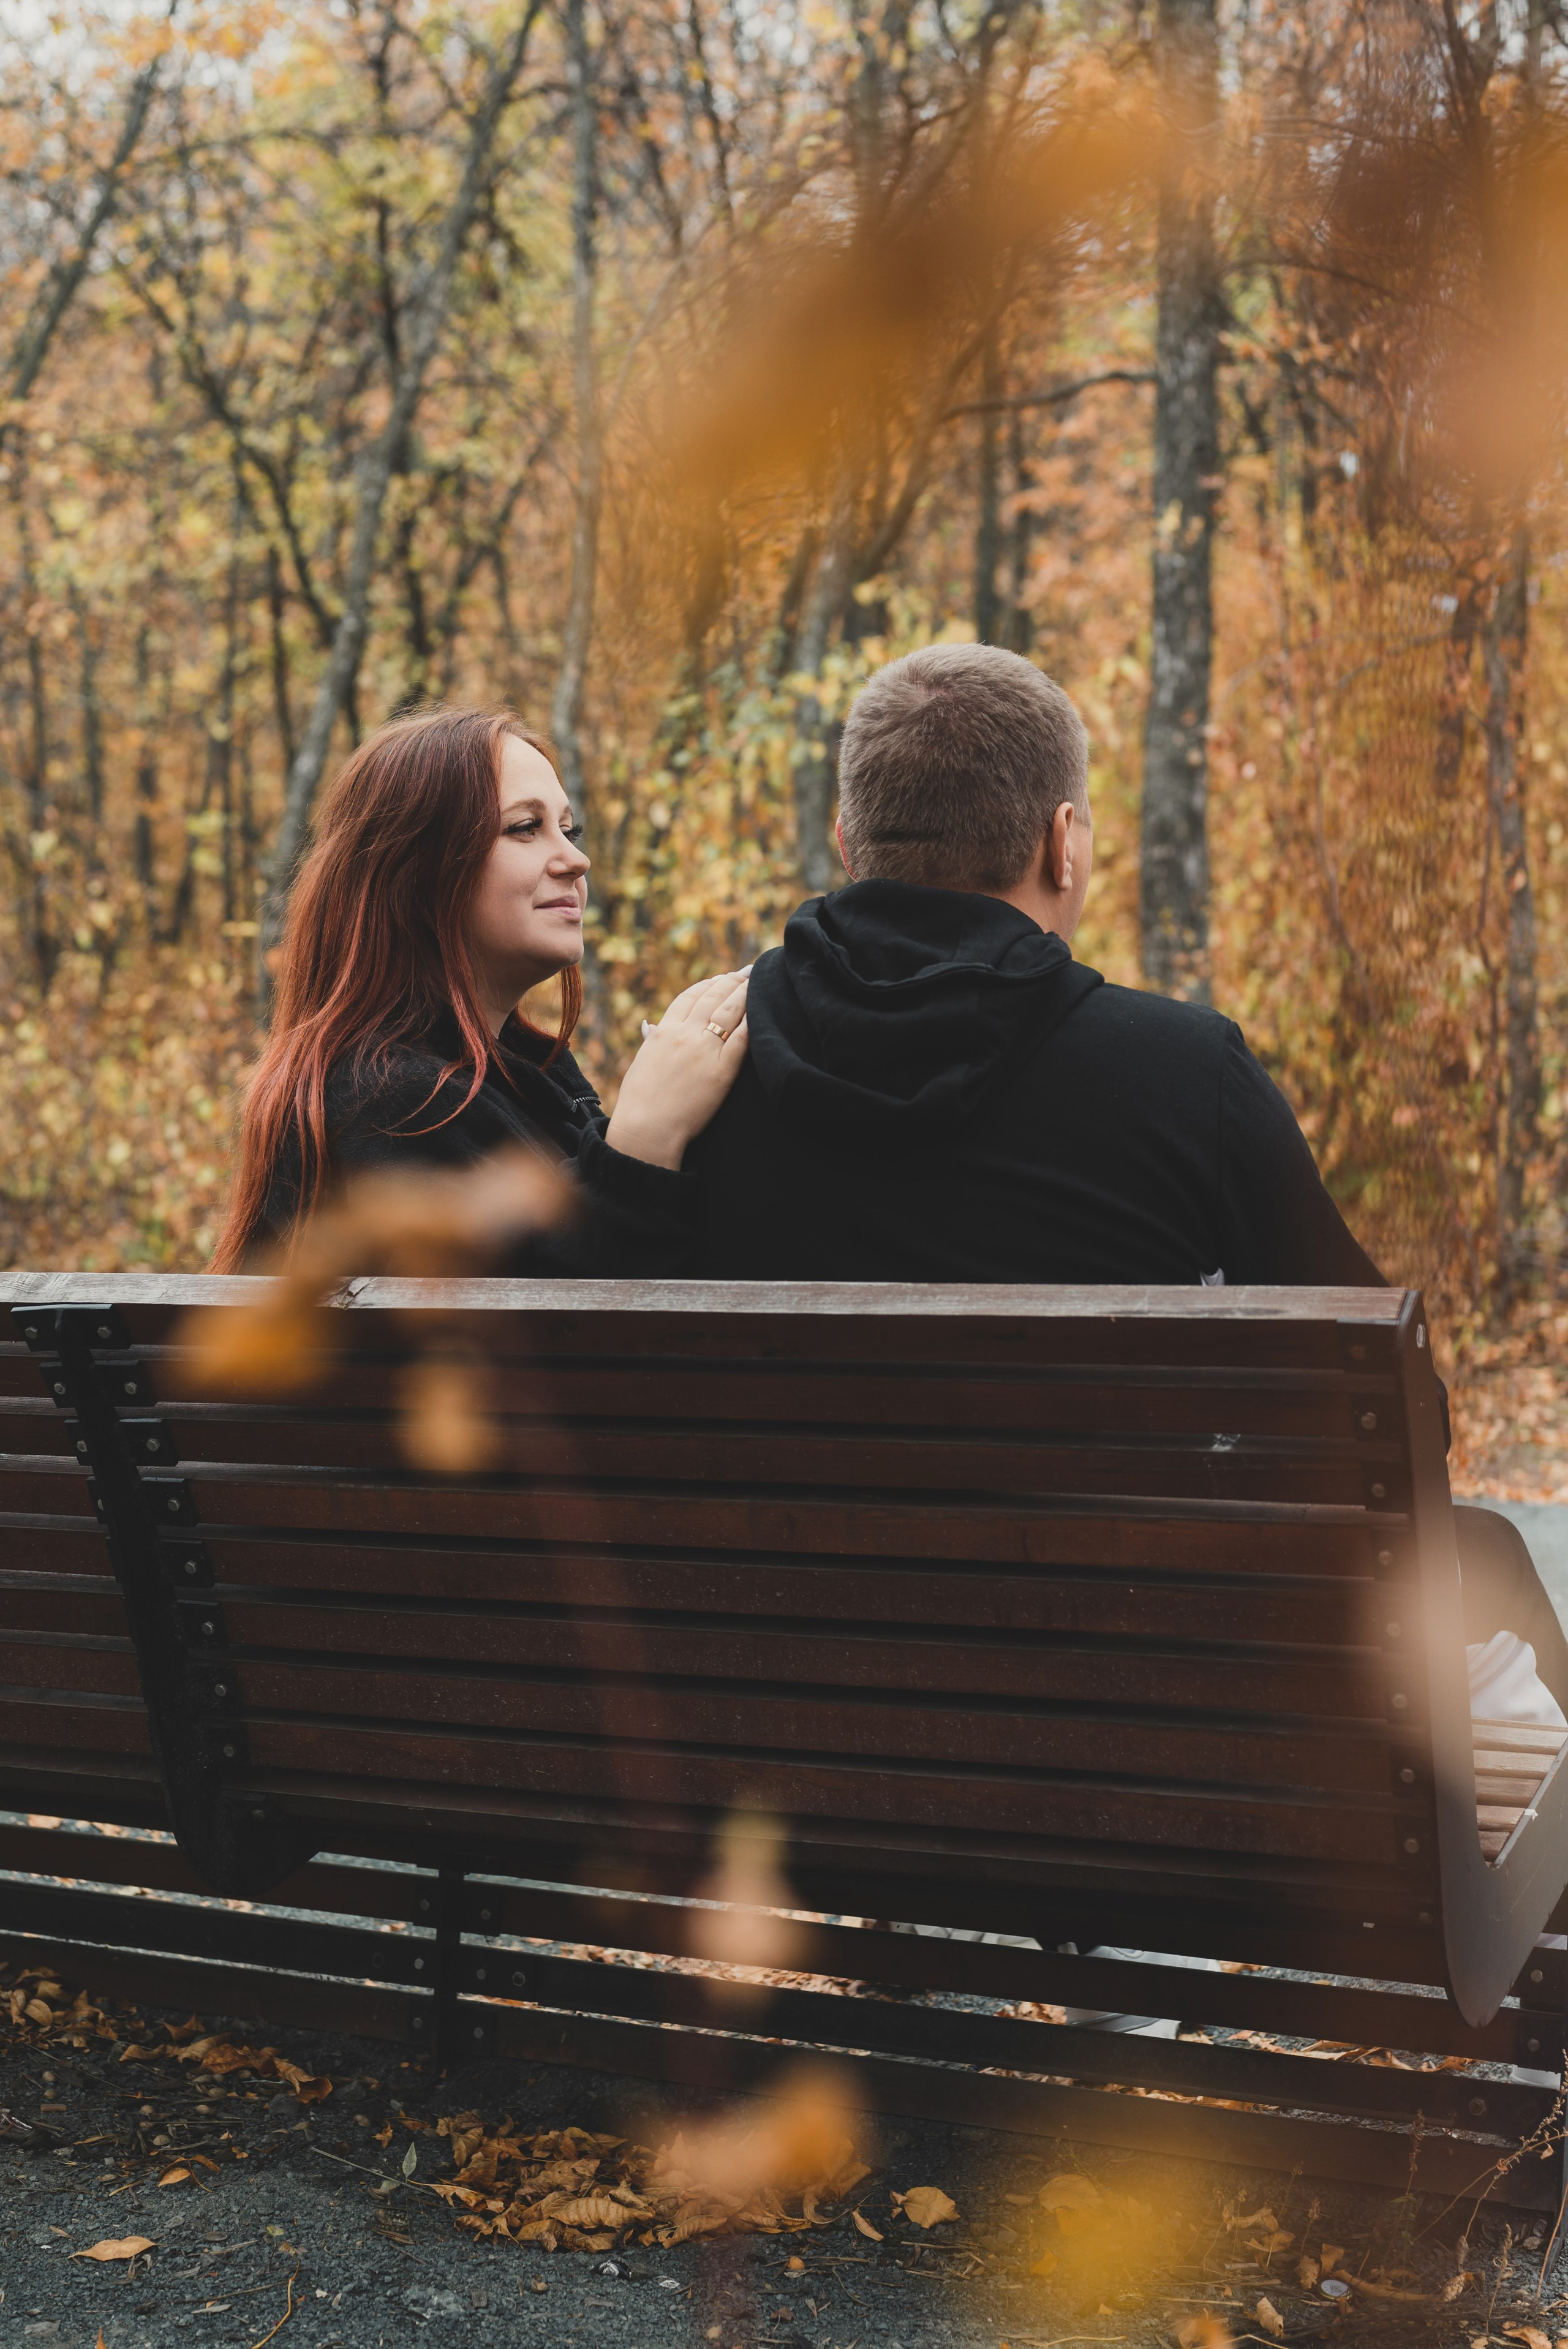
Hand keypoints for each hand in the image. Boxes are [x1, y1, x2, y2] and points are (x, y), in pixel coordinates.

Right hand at [605, 968, 750, 1170]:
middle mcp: (685, 1034)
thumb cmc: (639, 1102)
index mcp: (664, 1031)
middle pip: (713, 997)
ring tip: (757, 982)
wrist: (647, 1129)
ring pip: (729, 1011)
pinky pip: (742, 1038)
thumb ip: (650, 1041)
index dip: (708, 984)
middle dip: (732, 981)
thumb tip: (649, 1026)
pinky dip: (752, 1021)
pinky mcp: (723, 1070)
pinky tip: (761, 1011)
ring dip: (745, 992)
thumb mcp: (640, 1063)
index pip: (689, 996)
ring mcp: (705, 1050)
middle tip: (747, 972)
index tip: (720, 978)